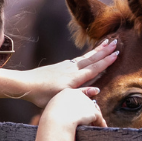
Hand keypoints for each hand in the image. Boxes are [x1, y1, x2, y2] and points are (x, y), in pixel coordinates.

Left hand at [0, 39, 117, 106]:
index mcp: (73, 78)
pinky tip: (89, 54)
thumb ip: (80, 95)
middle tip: (116, 42)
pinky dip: (87, 54)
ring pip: (85, 57)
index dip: (106, 61)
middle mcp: (71, 69)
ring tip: (106, 42)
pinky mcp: (60, 66)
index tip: (117, 54)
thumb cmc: (42, 96)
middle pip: (91, 58)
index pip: (94, 68)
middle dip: (104, 51)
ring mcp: (65, 66)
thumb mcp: (61, 98)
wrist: (24, 84)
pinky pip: (78, 59)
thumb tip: (98, 90)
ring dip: (97, 50)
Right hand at [41, 88, 106, 128]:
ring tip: (97, 126)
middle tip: (91, 120)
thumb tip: (64, 115)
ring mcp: (86, 102)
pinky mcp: (92, 111)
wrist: (55, 123)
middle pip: (87, 102)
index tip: (89, 99)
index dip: (82, 100)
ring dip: (96, 118)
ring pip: (94, 110)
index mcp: (66, 92)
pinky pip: (99, 118)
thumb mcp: (52, 110)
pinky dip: (101, 124)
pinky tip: (102, 128)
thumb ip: (60, 109)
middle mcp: (78, 95)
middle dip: (90, 111)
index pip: (78, 94)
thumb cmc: (50, 120)